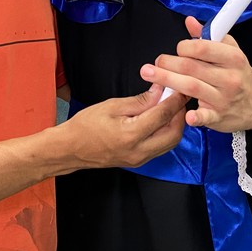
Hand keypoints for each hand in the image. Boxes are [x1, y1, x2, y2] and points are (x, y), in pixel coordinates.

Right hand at [63, 85, 187, 168]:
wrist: (71, 149)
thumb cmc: (86, 126)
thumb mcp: (112, 106)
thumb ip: (140, 101)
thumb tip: (159, 91)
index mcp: (131, 134)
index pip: (163, 116)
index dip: (175, 100)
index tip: (180, 88)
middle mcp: (139, 151)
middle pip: (174, 134)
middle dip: (180, 115)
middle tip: (178, 98)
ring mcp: (140, 160)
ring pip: (170, 143)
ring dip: (175, 125)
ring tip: (171, 108)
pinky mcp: (139, 162)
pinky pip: (161, 148)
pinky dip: (167, 133)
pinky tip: (162, 120)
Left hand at [141, 16, 251, 133]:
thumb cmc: (240, 74)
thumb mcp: (230, 51)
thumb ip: (209, 36)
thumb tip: (189, 22)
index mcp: (233, 58)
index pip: (203, 47)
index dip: (184, 46)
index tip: (178, 49)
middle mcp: (229, 78)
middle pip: (191, 67)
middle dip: (168, 63)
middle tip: (154, 63)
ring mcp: (224, 98)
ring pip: (191, 87)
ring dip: (168, 80)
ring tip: (150, 75)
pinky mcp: (219, 117)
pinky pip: (206, 116)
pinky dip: (196, 116)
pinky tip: (186, 116)